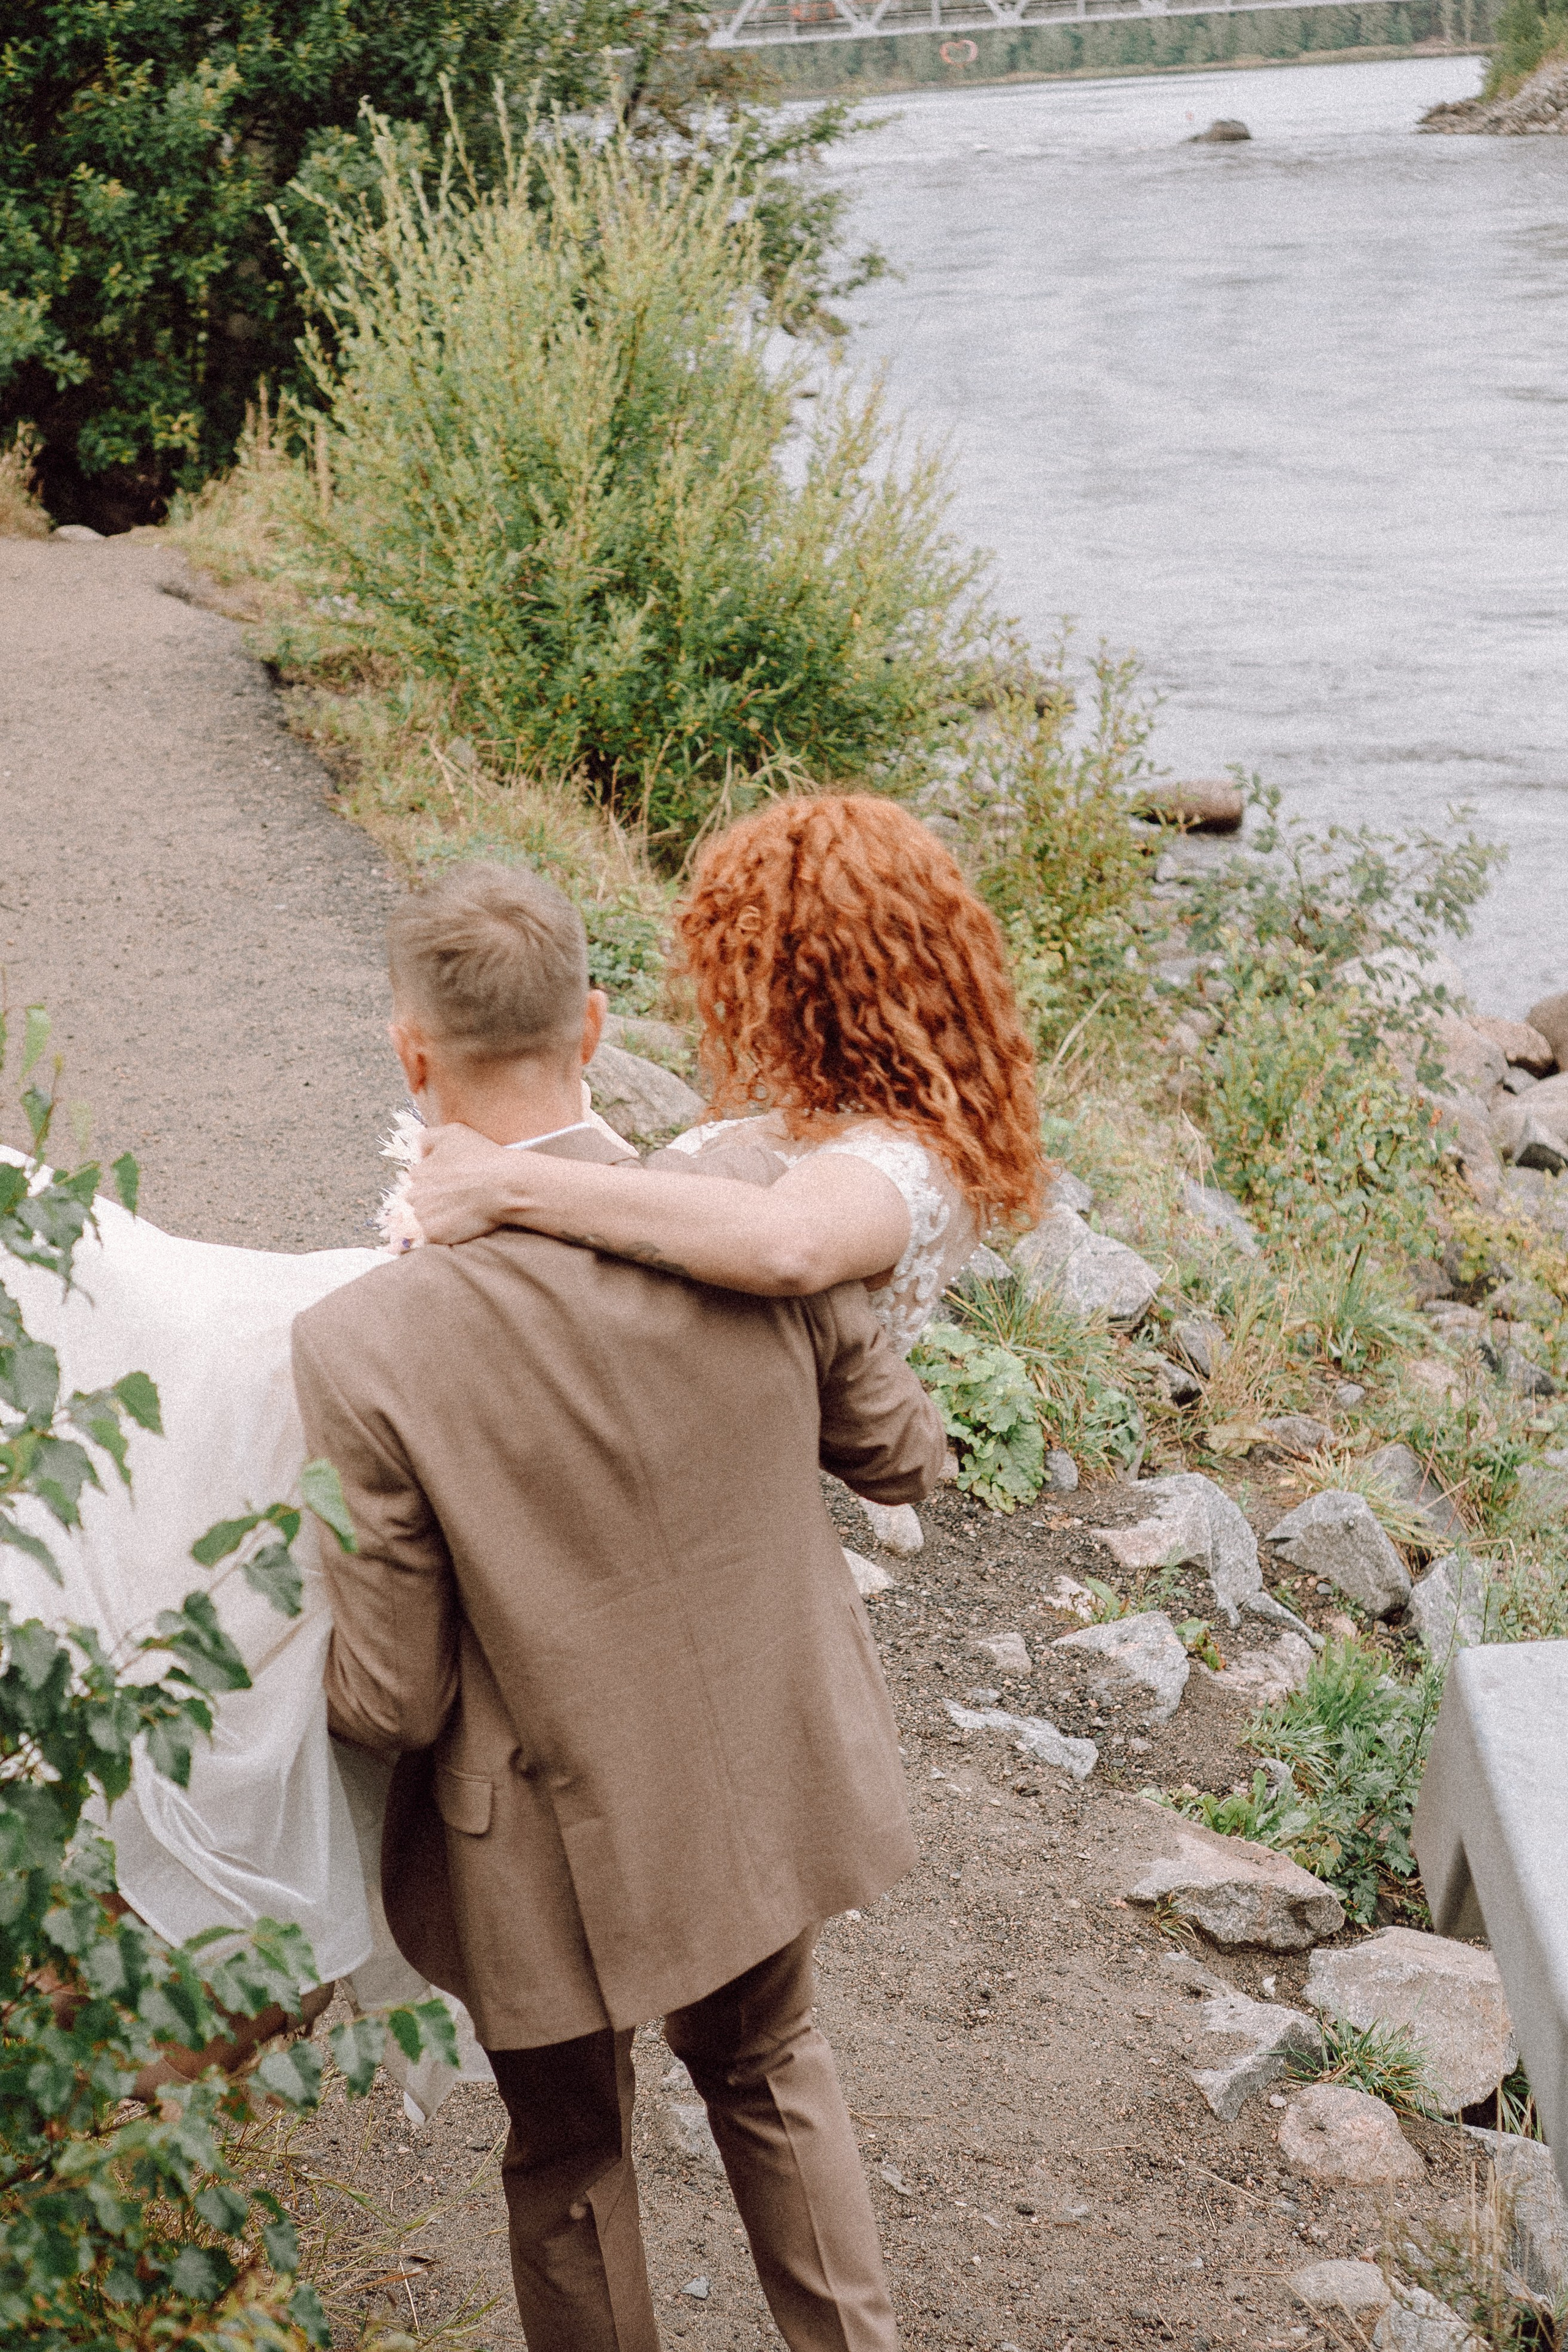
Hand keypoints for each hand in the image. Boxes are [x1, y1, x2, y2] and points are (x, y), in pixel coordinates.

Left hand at [405, 1123, 521, 1244]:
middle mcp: (414, 1195)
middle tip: (456, 1198)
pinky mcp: (435, 1235)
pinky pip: (431, 1236)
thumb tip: (417, 1152)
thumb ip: (427, 1137)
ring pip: (423, 1219)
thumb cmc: (481, 1156)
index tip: (451, 1183)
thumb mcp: (452, 1132)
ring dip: (436, 1216)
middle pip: (417, 1200)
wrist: (503, 1186)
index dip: (435, 1181)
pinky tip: (459, 1222)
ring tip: (459, 1211)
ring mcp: (423, 1217)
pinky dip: (442, 1231)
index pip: (417, 1180)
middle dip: (432, 1199)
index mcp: (417, 1172)